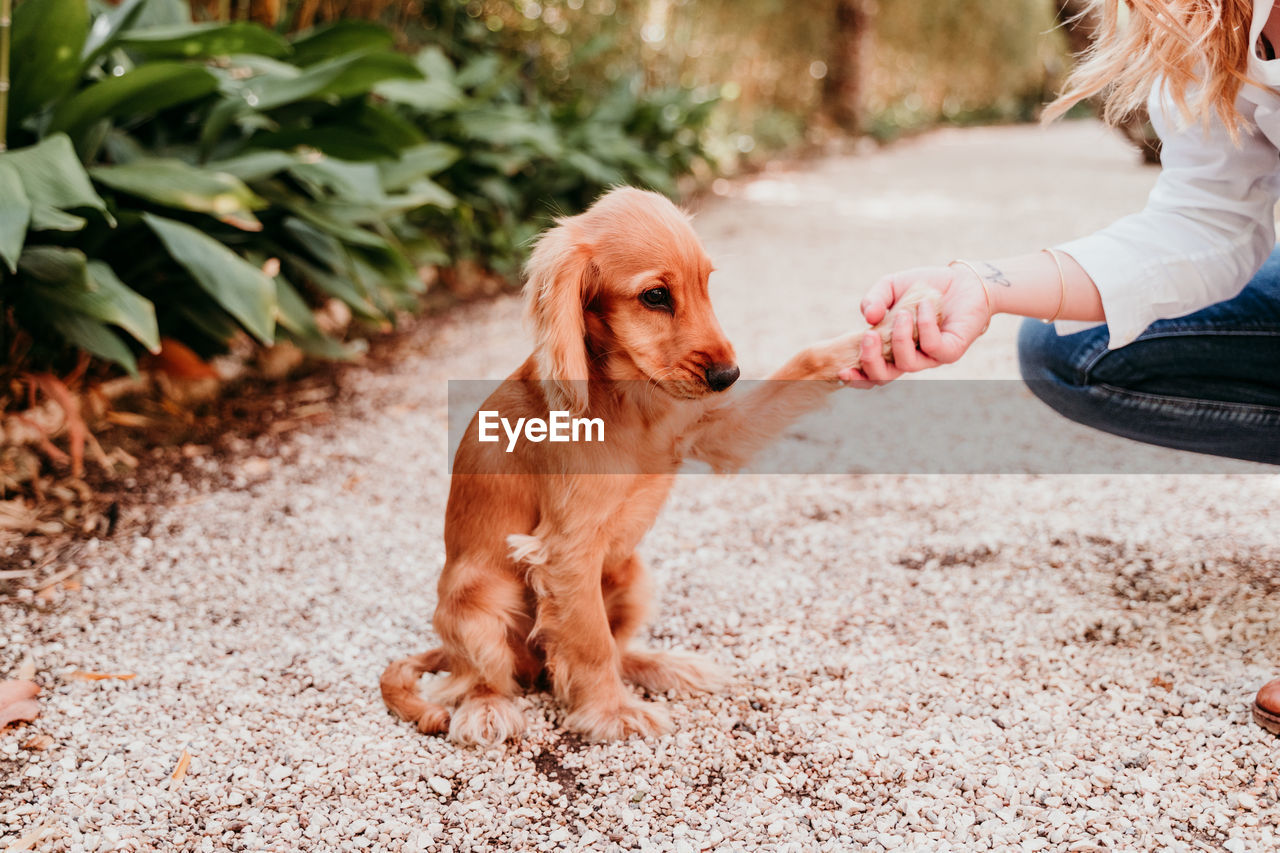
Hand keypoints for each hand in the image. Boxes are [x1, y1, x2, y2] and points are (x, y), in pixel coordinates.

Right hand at [839, 265, 991, 385]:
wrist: (961, 280)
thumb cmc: (924, 287)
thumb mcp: (891, 286)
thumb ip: (873, 299)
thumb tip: (867, 317)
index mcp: (890, 349)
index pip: (870, 373)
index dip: (856, 378)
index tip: (842, 370)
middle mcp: (909, 357)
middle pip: (884, 377)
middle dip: (871, 361)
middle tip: (869, 336)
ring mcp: (930, 357)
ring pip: (908, 364)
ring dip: (900, 340)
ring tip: (902, 314)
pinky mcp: (951, 351)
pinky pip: (933, 347)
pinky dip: (924, 326)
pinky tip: (924, 305)